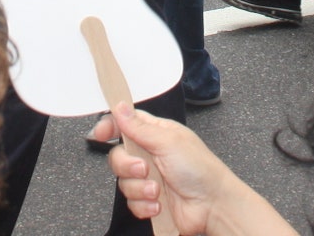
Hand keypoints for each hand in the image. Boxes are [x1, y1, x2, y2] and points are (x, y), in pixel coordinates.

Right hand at [102, 104, 229, 233]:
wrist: (213, 206)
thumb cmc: (201, 169)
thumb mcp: (169, 141)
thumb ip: (139, 127)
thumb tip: (120, 107)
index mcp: (156, 134)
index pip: (125, 124)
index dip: (109, 127)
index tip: (100, 134)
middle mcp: (150, 155)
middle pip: (117, 156)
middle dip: (127, 166)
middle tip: (144, 168)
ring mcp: (149, 179)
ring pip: (123, 182)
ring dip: (140, 188)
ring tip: (158, 190)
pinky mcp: (149, 200)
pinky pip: (131, 203)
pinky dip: (145, 205)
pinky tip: (160, 204)